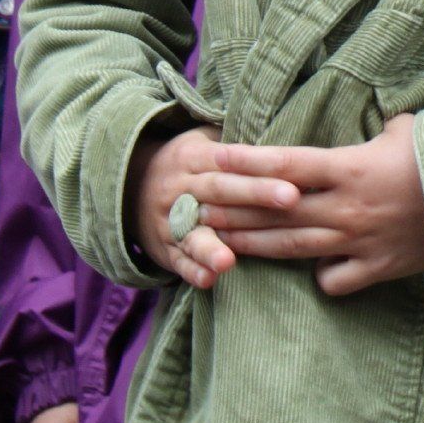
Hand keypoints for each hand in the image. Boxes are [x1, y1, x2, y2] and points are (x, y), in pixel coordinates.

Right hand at [128, 126, 303, 289]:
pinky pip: (177, 261)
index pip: (231, 158)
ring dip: (211, 247)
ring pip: (192, 232)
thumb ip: (237, 146)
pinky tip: (210, 280)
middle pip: (219, 189)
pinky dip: (193, 271)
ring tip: (230, 260)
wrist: (128, 186)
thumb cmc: (188, 164)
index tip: (295, 172)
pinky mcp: (164, 249)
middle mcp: (178, 187)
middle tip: (292, 198)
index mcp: (192, 157)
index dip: (262, 164)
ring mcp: (168, 220)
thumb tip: (287, 147)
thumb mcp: (203, 142)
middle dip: (256, 194)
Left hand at [198, 115, 423, 296]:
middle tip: (196, 206)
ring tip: (220, 241)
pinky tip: (312, 269)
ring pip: (292, 248)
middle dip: (233, 208)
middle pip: (276, 210)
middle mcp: (346, 208)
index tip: (215, 156)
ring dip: (252, 244)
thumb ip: (376, 130)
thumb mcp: (407, 128)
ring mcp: (359, 242)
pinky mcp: (377, 269)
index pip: (285, 163)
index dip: (247, 160)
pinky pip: (334, 280)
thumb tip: (370, 121)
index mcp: (351, 167)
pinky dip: (319, 276)